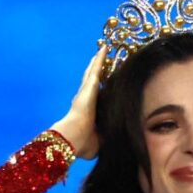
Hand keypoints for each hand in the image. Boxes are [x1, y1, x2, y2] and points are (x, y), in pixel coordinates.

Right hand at [50, 45, 104, 159]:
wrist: (74, 139)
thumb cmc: (84, 144)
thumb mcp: (101, 141)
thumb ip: (108, 138)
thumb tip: (119, 142)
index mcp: (89, 112)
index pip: (96, 99)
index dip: (99, 91)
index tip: (104, 84)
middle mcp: (85, 99)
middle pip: (92, 81)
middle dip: (97, 71)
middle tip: (102, 60)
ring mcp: (86, 92)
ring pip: (93, 72)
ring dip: (98, 62)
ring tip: (103, 50)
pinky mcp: (88, 87)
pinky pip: (96, 69)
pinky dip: (100, 59)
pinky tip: (105, 49)